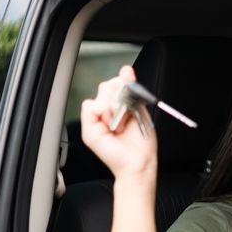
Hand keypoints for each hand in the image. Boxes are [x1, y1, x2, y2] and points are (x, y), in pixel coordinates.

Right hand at [80, 66, 156, 182]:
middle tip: (128, 113)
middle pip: (106, 85)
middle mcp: (105, 113)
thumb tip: (126, 69)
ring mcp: (96, 121)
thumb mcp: (139, 109)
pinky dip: (104, 112)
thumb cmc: (142, 142)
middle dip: (120, 95)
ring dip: (115, 106)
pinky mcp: (89, 129)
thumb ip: (131, 89)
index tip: (132, 93)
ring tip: (122, 123)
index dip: (124, 83)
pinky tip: (113, 124)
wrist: (140, 162)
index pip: (114, 83)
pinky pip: (90, 106)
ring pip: (100, 94)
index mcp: (117, 107)